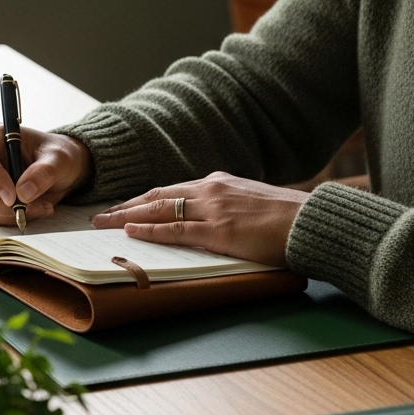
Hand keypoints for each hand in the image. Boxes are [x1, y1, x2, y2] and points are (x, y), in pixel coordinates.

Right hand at [0, 124, 91, 224]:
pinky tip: (34, 210)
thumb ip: (43, 172)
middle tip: (26, 208)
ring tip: (40, 207)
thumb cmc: (57, 156)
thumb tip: (23, 193)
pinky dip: (13, 219)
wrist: (61, 171)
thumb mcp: (59, 159)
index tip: (13, 196)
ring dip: (10, 214)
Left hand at [92, 172, 307, 266]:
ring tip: (104, 223)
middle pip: (157, 195)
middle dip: (126, 205)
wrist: (313, 222)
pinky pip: (176, 230)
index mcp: (219, 182)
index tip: (124, 205)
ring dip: (128, 216)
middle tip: (100, 214)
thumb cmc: (288, 218)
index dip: (144, 198)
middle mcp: (211, 190)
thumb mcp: (252, 202)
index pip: (171, 189)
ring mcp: (213, 209)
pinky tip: (132, 232)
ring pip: (160, 209)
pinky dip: (150, 231)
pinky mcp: (219, 230)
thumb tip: (212, 219)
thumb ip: (228, 206)